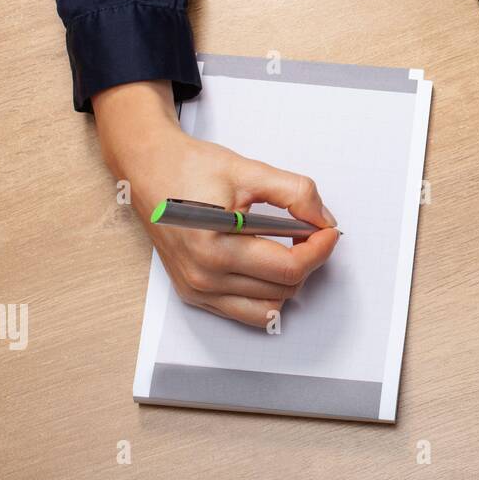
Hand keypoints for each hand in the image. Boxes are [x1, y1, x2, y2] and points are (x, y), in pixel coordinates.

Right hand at [94, 81, 339, 326]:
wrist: (149, 169)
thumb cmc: (190, 168)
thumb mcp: (250, 171)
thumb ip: (296, 193)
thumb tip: (324, 220)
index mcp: (215, 248)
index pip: (289, 268)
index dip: (320, 249)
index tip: (328, 230)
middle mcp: (203, 278)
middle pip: (284, 289)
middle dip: (307, 260)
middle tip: (309, 231)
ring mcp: (196, 291)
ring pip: (269, 308)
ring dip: (288, 280)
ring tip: (286, 246)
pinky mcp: (194, 294)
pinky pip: (246, 311)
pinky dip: (266, 292)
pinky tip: (266, 261)